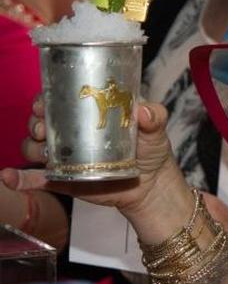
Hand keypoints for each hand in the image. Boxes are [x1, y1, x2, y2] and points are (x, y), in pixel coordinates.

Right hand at [0, 95, 183, 218]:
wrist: (151, 185)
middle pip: (41, 122)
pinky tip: (9, 177)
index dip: (45, 99)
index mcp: (88, 113)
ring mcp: (64, 156)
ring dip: (31, 146)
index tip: (44, 103)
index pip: (59, 99)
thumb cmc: (151, 149)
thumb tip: (143, 112)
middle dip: (35, 122)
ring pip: (34, 147)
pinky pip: (33, 179)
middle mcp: (71, 132)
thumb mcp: (156, 128)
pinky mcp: (62, 179)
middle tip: (43, 127)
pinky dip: (18, 179)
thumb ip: (154, 116)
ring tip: (43, 150)